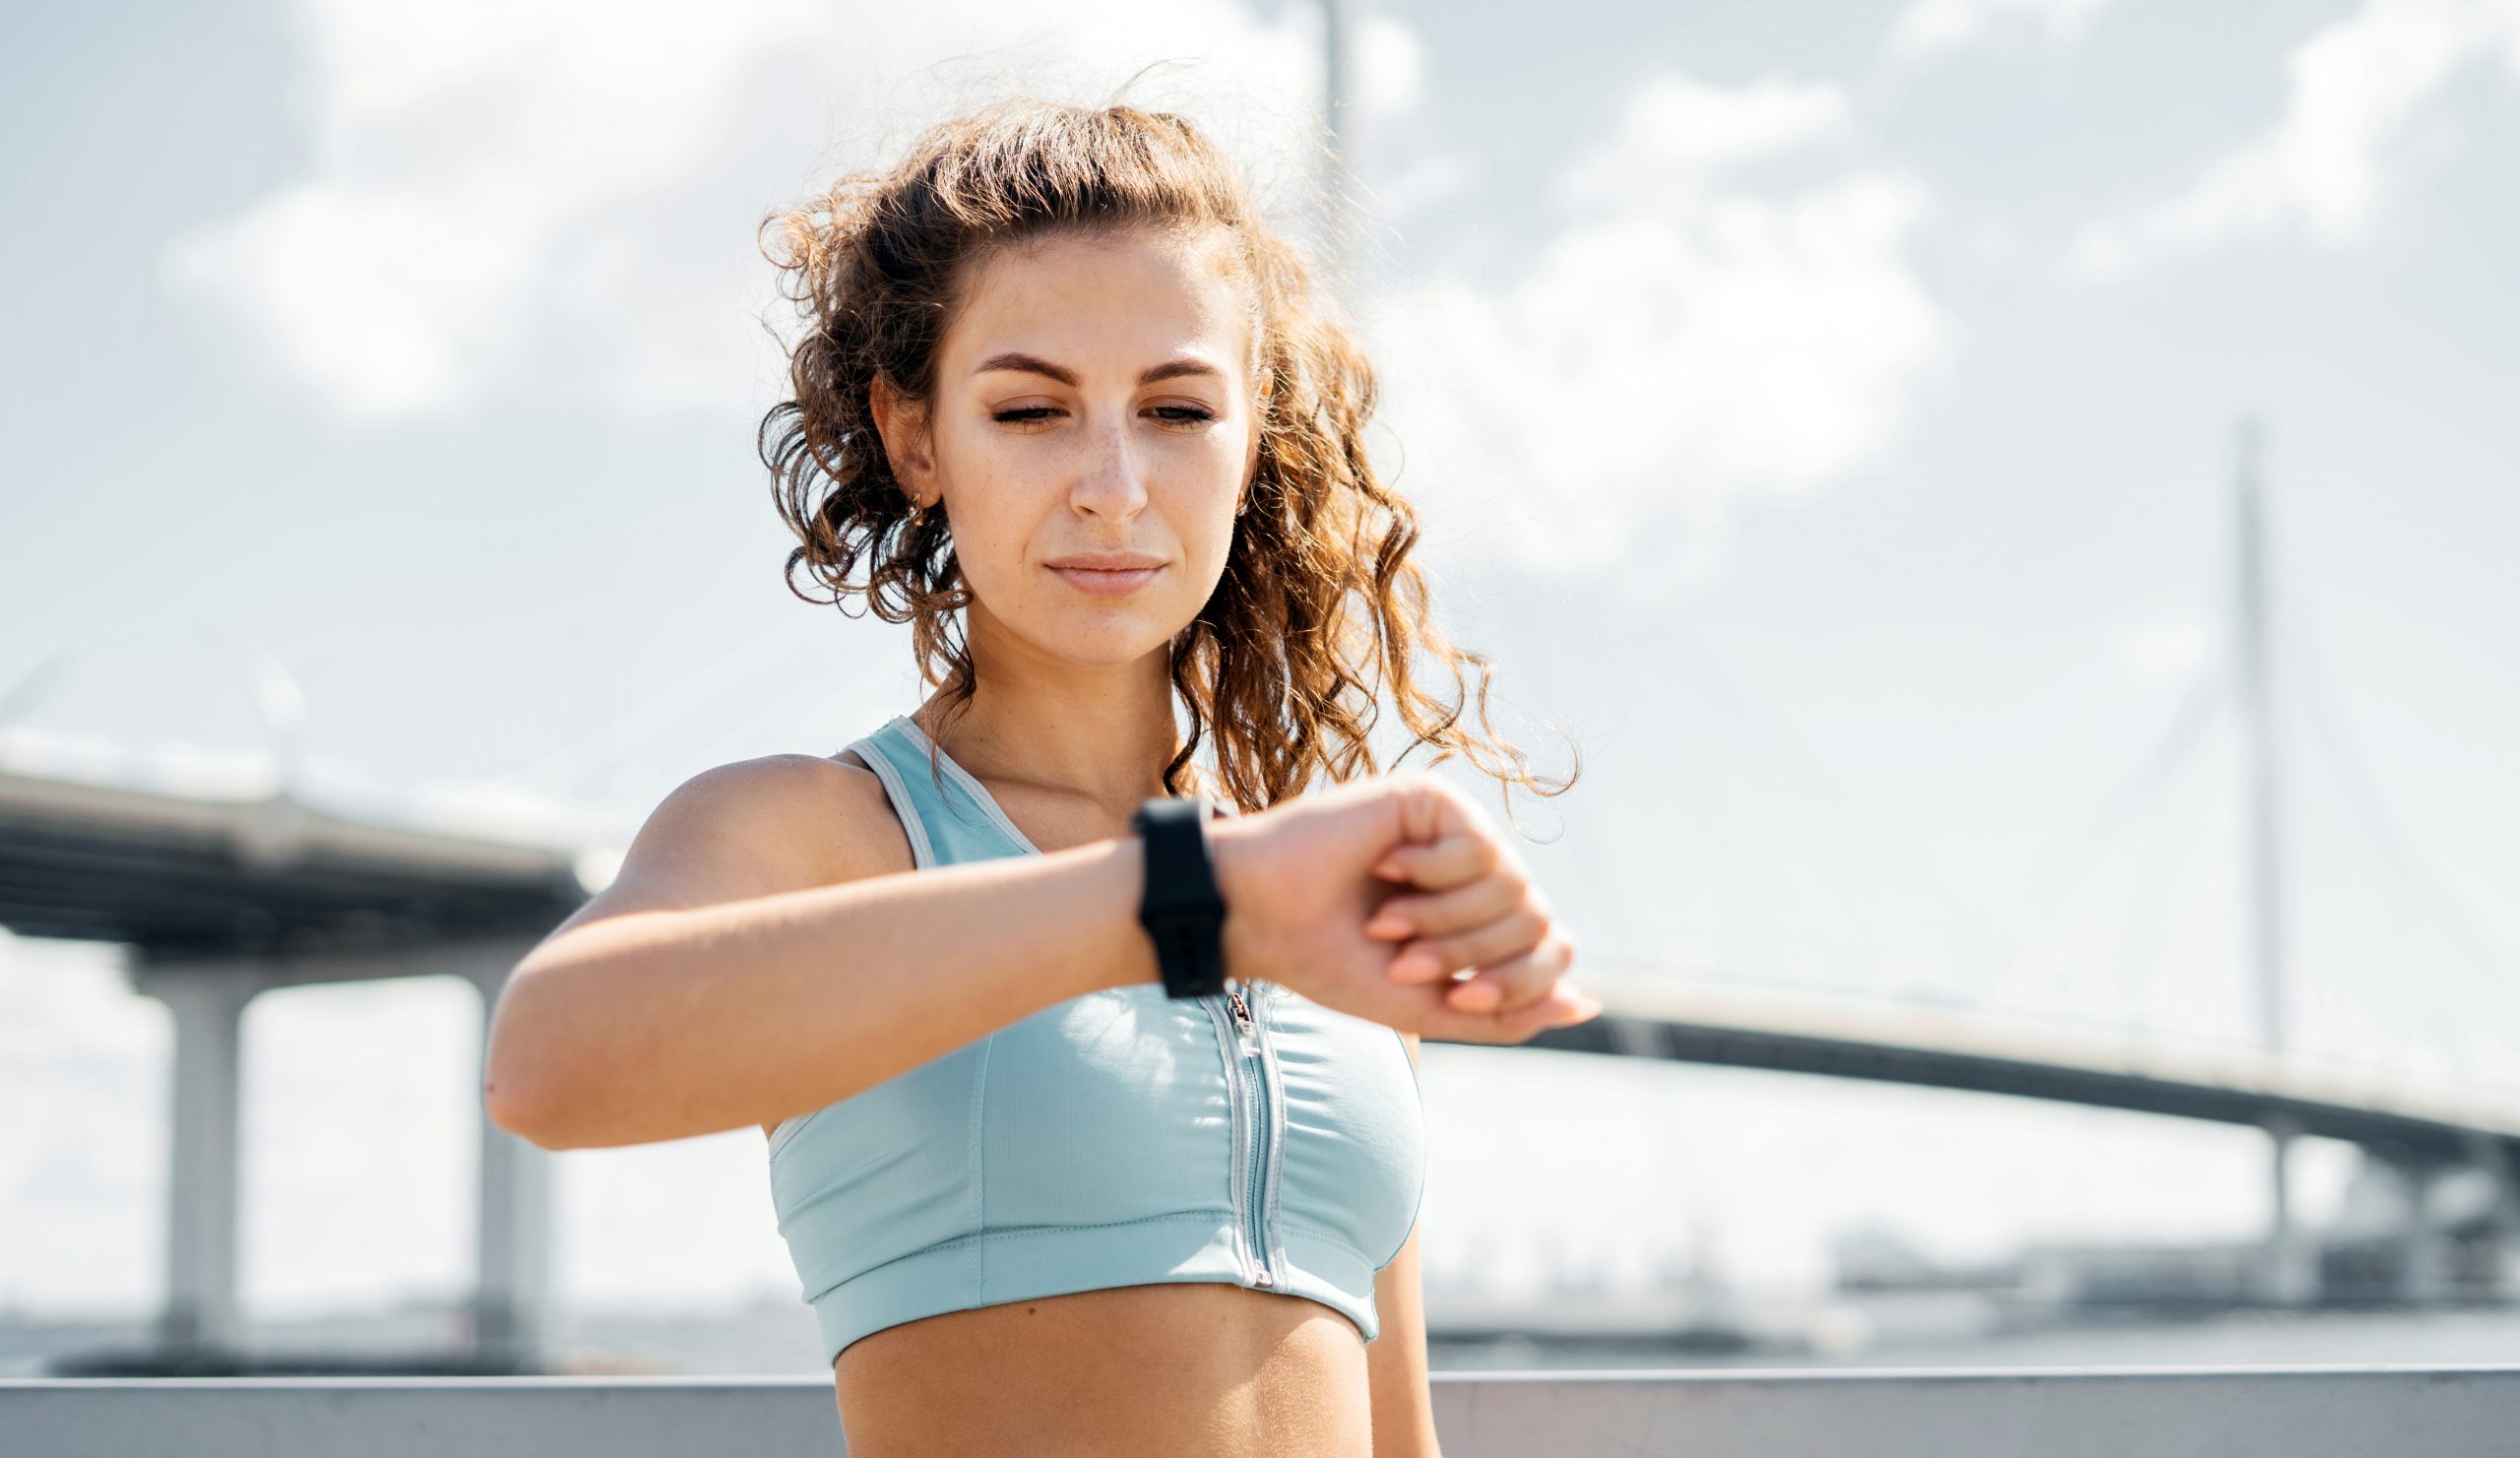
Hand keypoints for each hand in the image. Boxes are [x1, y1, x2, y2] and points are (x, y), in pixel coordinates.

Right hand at [1207, 770, 1598, 1043]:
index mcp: (1483, 920)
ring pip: (1514, 887)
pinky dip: (1430, 874)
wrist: (1263, 921)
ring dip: (1442, 920)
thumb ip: (1507, 1013)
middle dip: (1468, 955)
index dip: (1517, 984)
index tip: (1455, 1001)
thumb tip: (1587, 1006)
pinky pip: (1479, 847)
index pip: (1554, 948)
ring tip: (1384, 919)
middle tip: (1401, 959)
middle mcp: (1481, 872)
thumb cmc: (1332, 962)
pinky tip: (1383, 864)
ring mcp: (1461, 832)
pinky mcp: (1436, 799)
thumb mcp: (1429, 1007)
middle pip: (1538, 922)